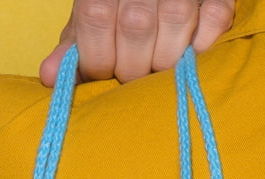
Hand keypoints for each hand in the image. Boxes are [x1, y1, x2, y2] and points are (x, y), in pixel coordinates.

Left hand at [40, 0, 235, 86]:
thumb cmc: (119, 13)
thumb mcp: (92, 26)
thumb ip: (74, 51)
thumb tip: (50, 77)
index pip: (95, 17)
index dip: (97, 58)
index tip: (103, 73)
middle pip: (135, 24)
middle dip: (132, 67)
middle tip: (133, 77)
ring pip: (174, 20)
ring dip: (165, 60)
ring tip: (157, 69)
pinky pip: (214, 19)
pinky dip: (201, 47)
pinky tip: (188, 56)